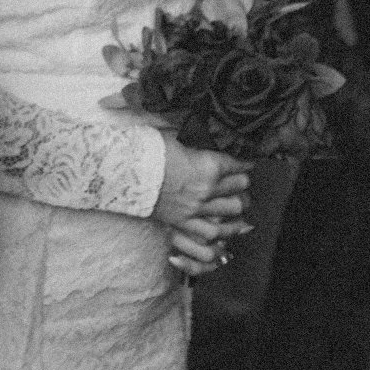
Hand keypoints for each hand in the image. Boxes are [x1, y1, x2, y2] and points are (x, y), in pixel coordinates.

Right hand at [152, 136, 249, 277]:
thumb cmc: (148, 149)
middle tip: (242, 181)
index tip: (247, 162)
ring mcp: (194, 209)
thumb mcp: (178, 136)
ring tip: (242, 206)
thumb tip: (211, 135)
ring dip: (239, 208)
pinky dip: (223, 234)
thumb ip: (198, 140)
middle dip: (243, 184)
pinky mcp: (181, 222)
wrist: (123, 171)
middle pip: (240, 189)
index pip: (238, 165)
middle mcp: (206, 190)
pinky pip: (209, 234)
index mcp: (208, 165)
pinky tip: (229, 231)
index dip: (245, 163)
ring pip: (231, 212)